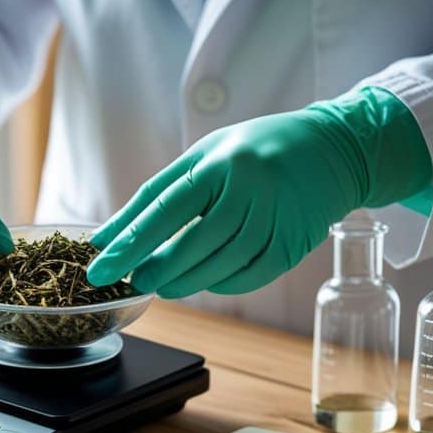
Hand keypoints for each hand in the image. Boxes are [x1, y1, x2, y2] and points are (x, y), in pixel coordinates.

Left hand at [86, 88, 431, 296]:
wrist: (332, 148)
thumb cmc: (253, 150)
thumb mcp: (201, 157)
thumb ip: (153, 196)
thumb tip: (107, 236)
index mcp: (221, 162)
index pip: (164, 210)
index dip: (129, 244)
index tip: (100, 268)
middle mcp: (250, 189)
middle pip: (193, 243)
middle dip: (158, 268)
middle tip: (136, 281)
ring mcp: (276, 218)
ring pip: (221, 265)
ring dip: (186, 281)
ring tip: (165, 284)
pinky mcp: (293, 244)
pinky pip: (250, 276)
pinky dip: (221, 284)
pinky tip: (205, 281)